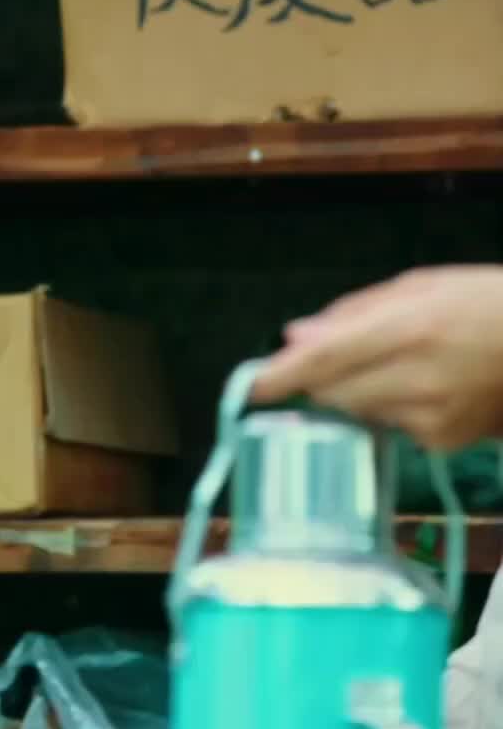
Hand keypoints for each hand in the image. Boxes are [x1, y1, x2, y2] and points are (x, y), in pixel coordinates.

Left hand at [251, 266, 502, 451]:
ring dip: (358, 390)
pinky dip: (389, 408)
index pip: (327, 359)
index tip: (248, 388)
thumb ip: (352, 313)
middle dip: (322, 377)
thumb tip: (295, 337)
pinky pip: (387, 426)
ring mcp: (430, 418)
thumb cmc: (482, 303)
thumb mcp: (420, 286)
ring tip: (402, 362)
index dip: (281, 376)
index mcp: (410, 327)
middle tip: (348, 353)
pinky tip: (425, 386)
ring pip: (356, 411)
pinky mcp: (440, 443)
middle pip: (332, 392)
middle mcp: (416, 378)